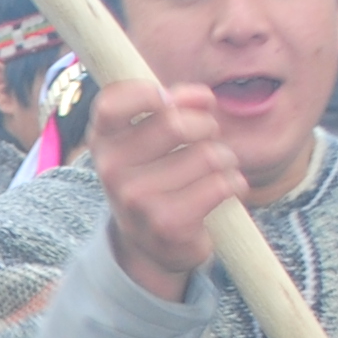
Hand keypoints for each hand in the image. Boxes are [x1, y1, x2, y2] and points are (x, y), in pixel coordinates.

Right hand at [87, 79, 244, 297]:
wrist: (151, 244)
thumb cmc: (157, 175)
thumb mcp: (150, 137)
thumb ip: (171, 105)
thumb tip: (202, 97)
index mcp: (102, 141)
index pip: (111, 103)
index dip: (147, 93)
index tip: (168, 100)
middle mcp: (111, 170)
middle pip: (175, 124)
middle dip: (206, 126)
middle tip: (206, 139)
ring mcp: (136, 199)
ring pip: (207, 155)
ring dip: (225, 159)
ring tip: (216, 171)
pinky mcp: (167, 223)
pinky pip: (221, 184)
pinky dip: (234, 183)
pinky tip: (225, 191)